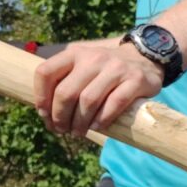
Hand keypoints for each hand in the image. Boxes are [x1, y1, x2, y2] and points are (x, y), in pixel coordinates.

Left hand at [33, 42, 165, 136]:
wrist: (145, 56)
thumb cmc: (106, 68)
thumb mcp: (83, 63)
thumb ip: (64, 78)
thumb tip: (44, 111)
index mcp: (75, 53)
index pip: (45, 72)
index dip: (40, 98)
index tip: (45, 115)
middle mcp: (93, 58)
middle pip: (66, 92)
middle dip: (60, 116)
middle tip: (62, 130)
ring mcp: (116, 68)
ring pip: (89, 100)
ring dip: (80, 122)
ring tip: (79, 132)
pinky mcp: (135, 80)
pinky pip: (114, 104)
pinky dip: (103, 119)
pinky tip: (97, 127)